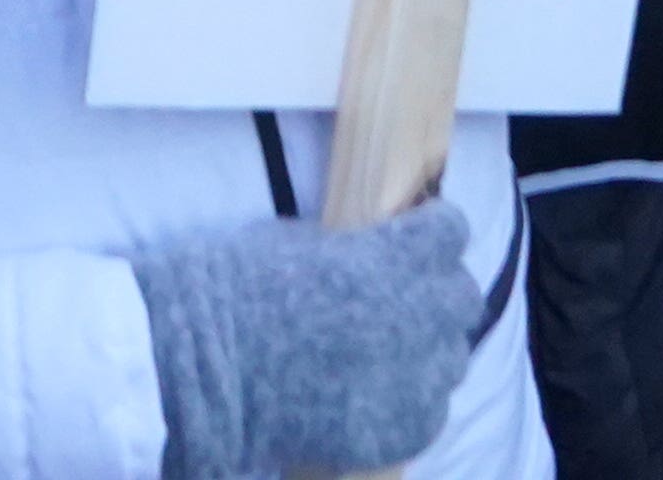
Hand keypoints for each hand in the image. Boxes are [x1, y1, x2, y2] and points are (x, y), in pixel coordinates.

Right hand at [131, 198, 477, 479]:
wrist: (200, 371)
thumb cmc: (233, 288)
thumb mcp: (298, 240)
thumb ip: (354, 248)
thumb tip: (376, 253)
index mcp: (391, 258)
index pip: (450, 231)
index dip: (430, 232)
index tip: (413, 235)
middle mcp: (415, 317)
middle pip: (462, 296)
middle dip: (436, 291)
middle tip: (402, 297)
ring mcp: (411, 380)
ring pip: (452, 358)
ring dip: (427, 348)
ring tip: (388, 352)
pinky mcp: (398, 432)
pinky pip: (432, 411)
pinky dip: (411, 400)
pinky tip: (375, 394)